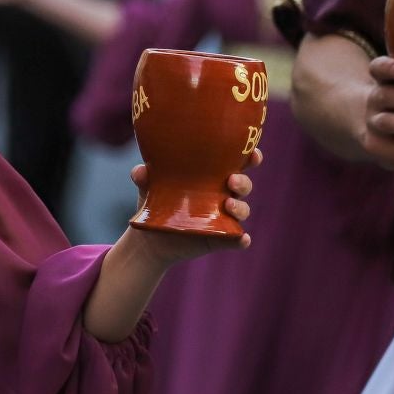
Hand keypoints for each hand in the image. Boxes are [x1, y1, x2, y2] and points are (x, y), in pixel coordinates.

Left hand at [126, 154, 258, 263]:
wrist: (150, 236)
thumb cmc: (156, 202)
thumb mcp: (149, 187)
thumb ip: (144, 177)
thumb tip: (140, 171)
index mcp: (212, 177)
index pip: (237, 163)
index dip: (250, 156)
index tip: (252, 152)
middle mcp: (223, 195)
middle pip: (244, 185)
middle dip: (243, 181)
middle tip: (231, 180)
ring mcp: (224, 218)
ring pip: (243, 210)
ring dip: (241, 207)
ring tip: (227, 205)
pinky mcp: (221, 238)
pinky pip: (238, 240)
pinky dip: (242, 240)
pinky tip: (241, 239)